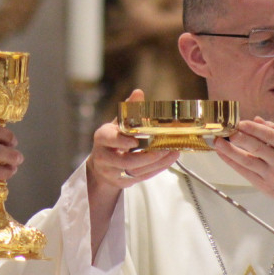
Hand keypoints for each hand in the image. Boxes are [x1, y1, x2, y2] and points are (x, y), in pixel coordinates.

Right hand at [85, 89, 178, 259]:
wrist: (101, 165)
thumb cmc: (113, 139)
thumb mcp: (117, 123)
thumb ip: (129, 109)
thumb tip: (138, 92)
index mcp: (102, 137)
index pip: (109, 139)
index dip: (121, 141)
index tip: (135, 141)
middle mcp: (103, 156)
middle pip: (125, 160)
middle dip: (147, 155)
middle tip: (165, 147)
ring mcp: (112, 171)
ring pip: (135, 170)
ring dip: (156, 162)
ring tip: (172, 152)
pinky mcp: (121, 182)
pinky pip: (141, 177)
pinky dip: (157, 169)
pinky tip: (169, 159)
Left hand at [213, 117, 273, 211]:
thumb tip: (256, 120)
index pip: (268, 135)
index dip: (251, 128)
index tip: (239, 122)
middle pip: (256, 148)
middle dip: (239, 138)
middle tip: (226, 130)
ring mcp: (272, 175)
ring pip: (247, 161)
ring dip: (230, 151)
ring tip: (218, 142)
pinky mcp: (264, 186)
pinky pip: (245, 172)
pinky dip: (232, 163)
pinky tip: (223, 155)